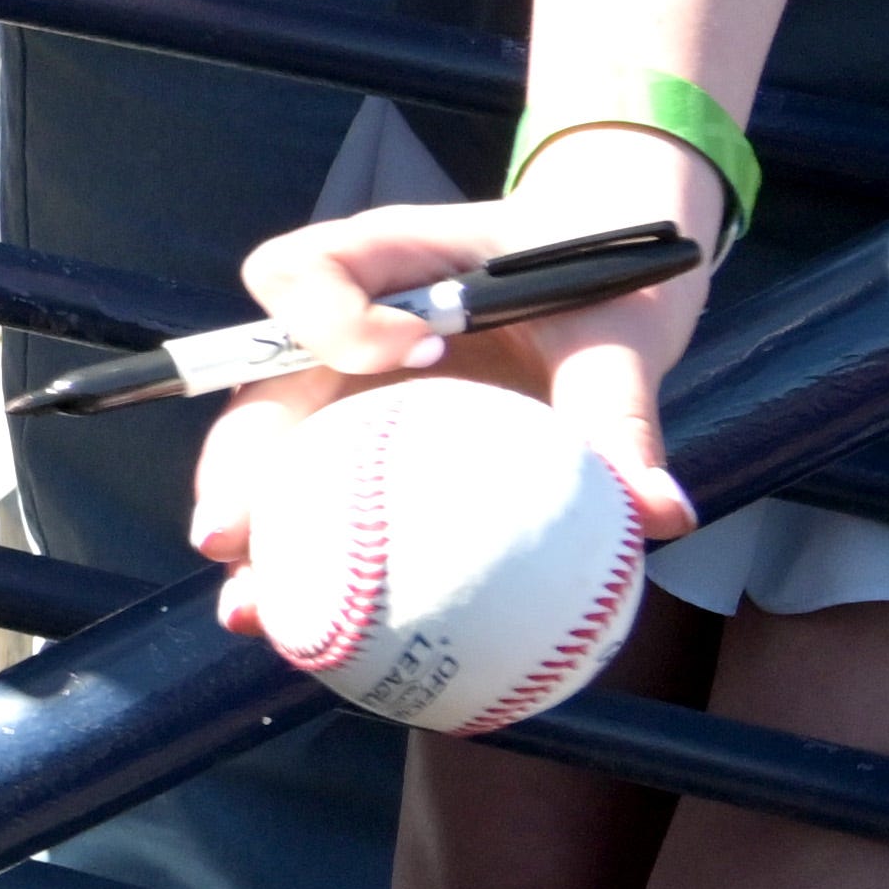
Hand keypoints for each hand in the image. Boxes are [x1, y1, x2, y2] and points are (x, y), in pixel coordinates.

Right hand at [181, 144, 723, 617]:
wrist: (599, 269)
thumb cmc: (597, 284)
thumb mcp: (619, 333)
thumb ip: (622, 411)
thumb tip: (658, 513)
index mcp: (388, 258)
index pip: (313, 272)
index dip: (341, 320)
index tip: (419, 350)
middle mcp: (340, 320)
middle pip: (256, 380)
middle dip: (238, 463)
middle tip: (229, 535)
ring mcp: (340, 380)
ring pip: (269, 449)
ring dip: (250, 531)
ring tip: (250, 608)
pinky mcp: (357, 433)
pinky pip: (319, 493)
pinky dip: (311, 559)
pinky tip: (316, 629)